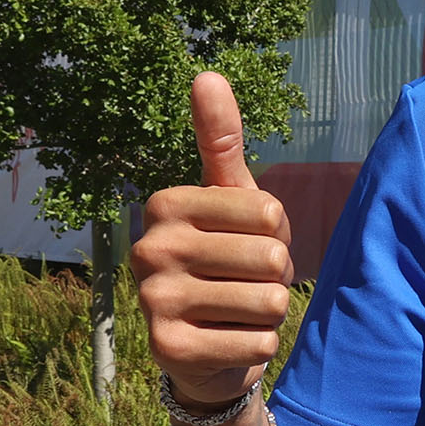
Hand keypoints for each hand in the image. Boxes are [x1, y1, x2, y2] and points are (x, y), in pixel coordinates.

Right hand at [130, 73, 293, 405]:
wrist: (209, 348)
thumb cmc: (229, 260)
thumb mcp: (231, 197)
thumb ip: (221, 139)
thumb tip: (206, 74)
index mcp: (164, 204)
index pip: (270, 211)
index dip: (276, 231)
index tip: (244, 241)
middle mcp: (148, 249)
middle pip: (271, 257)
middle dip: (275, 276)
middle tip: (244, 283)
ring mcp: (152, 302)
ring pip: (269, 301)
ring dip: (268, 311)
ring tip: (238, 310)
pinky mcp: (168, 351)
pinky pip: (259, 342)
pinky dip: (259, 345)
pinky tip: (228, 342)